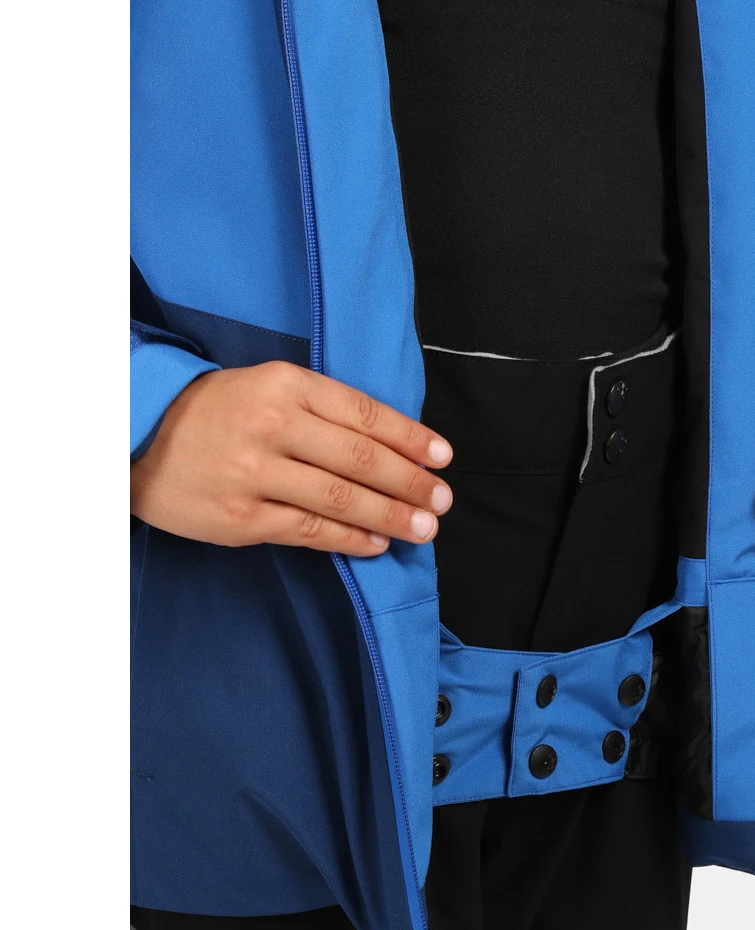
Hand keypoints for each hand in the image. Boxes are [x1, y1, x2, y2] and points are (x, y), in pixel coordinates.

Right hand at [131, 361, 452, 556]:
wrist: (136, 434)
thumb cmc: (218, 410)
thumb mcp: (270, 387)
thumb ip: (325, 410)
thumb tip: (393, 444)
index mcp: (288, 385)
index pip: (366, 414)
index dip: (411, 438)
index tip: (443, 457)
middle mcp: (274, 425)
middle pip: (362, 459)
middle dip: (411, 483)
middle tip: (442, 500)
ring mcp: (255, 473)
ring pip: (340, 498)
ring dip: (390, 516)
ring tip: (423, 528)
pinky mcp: (239, 517)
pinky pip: (308, 531)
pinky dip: (349, 539)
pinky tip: (376, 544)